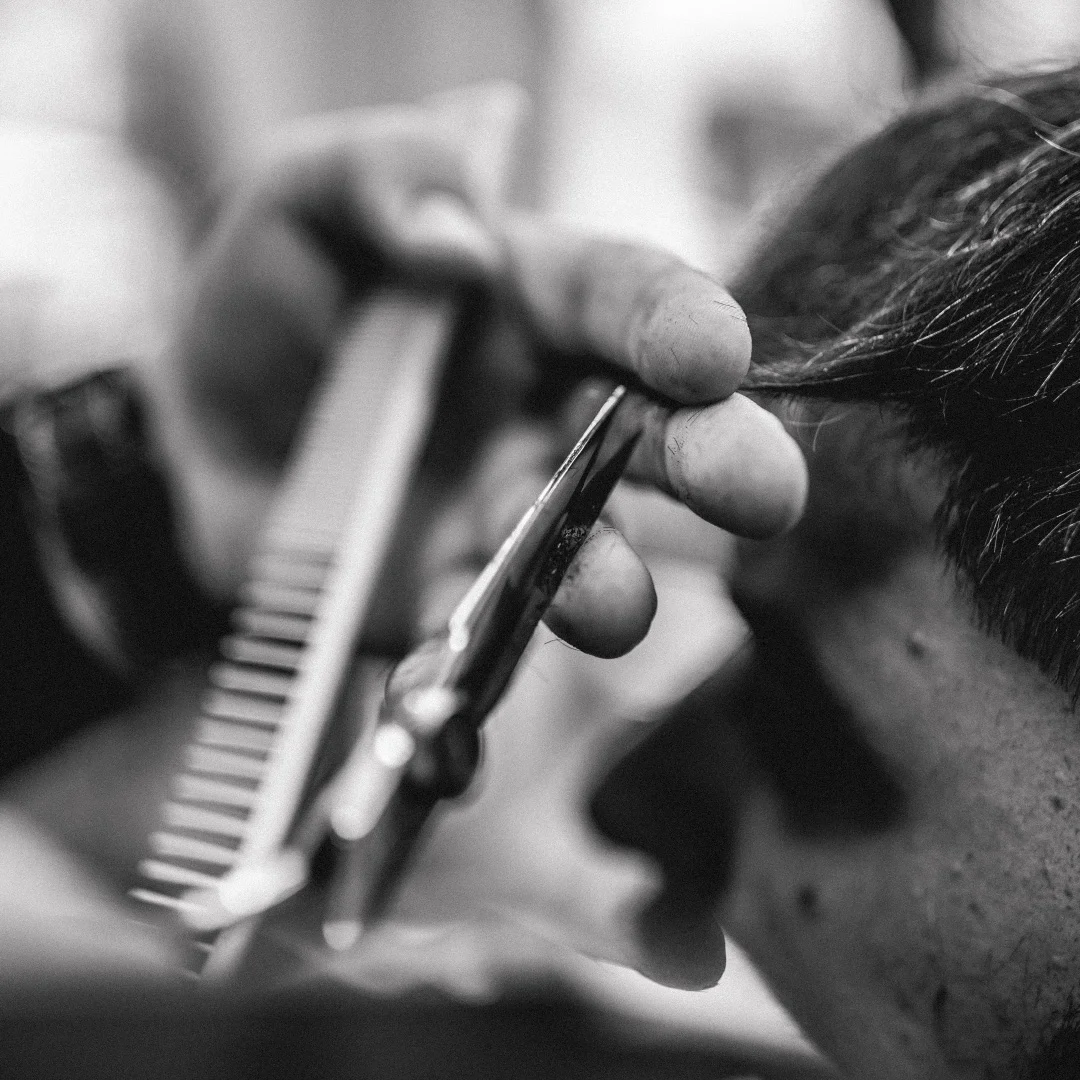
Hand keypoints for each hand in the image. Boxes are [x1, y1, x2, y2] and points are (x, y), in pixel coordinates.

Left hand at [161, 85, 806, 657]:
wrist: (197, 436)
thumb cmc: (264, 302)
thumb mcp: (303, 200)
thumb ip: (383, 175)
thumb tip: (460, 241)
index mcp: (531, 302)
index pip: (625, 299)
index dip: (676, 323)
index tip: (712, 354)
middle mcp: (544, 416)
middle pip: (650, 438)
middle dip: (714, 464)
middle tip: (764, 494)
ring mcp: (502, 518)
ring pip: (583, 554)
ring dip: (608, 582)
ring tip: (612, 605)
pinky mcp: (449, 600)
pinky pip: (473, 644)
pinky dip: (470, 676)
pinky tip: (453, 706)